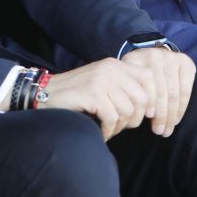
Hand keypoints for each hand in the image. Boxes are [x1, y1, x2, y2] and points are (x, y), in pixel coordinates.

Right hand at [38, 58, 153, 140]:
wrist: (43, 93)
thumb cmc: (75, 95)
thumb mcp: (102, 84)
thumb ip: (123, 89)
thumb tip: (151, 109)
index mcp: (116, 65)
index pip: (150, 78)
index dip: (152, 99)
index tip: (146, 115)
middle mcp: (111, 68)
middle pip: (142, 98)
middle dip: (135, 118)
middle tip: (120, 125)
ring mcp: (101, 80)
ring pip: (128, 111)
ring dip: (119, 126)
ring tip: (107, 128)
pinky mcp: (93, 93)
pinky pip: (112, 118)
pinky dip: (107, 130)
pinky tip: (100, 131)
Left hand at [121, 47, 194, 136]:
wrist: (149, 58)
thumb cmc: (134, 77)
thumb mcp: (126, 80)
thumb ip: (128, 93)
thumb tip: (133, 117)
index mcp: (135, 58)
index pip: (143, 85)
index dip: (147, 102)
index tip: (146, 118)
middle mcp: (154, 55)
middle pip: (160, 91)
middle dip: (161, 115)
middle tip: (159, 132)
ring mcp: (171, 58)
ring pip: (173, 93)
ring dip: (171, 115)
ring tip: (167, 130)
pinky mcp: (185, 62)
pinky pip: (185, 90)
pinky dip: (181, 107)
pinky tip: (176, 119)